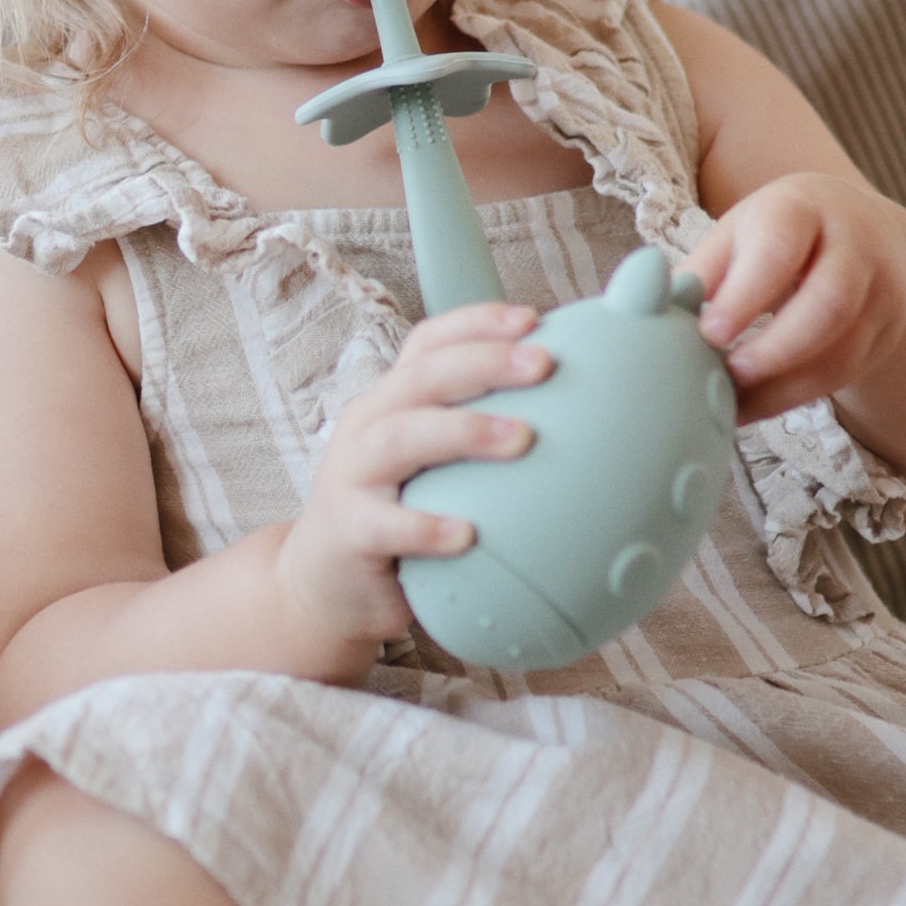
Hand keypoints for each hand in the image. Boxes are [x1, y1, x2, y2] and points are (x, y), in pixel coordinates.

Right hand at [276, 303, 546, 649]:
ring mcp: (352, 475)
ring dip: (464, 430)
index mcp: (394, 401)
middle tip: (544, 364)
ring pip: (401, 436)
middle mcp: (369, 425)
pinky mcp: (349, 530)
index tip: (533, 319)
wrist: (325, 586)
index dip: (477, 323)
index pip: (430, 343)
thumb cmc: (396, 516)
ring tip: (522, 437)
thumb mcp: (433, 467)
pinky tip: (467, 534)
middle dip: (485, 362)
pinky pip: (385, 524)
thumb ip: (484, 440)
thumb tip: (580, 424)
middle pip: (423, 376)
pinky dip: (426, 526)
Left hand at [685, 173, 905, 422]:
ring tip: (733, 403)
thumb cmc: (778, 234)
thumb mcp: (738, 234)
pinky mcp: (885, 331)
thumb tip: (653, 314)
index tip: (709, 334)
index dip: (745, 296)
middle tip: (730, 375)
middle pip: (830, 302)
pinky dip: (794, 397)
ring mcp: (880, 290)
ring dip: (784, 386)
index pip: (779, 249)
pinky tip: (753, 407)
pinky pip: (845, 374)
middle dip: (776, 349)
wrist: (859, 230)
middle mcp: (854, 244)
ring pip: (843, 349)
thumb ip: (702, 271)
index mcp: (802, 208)